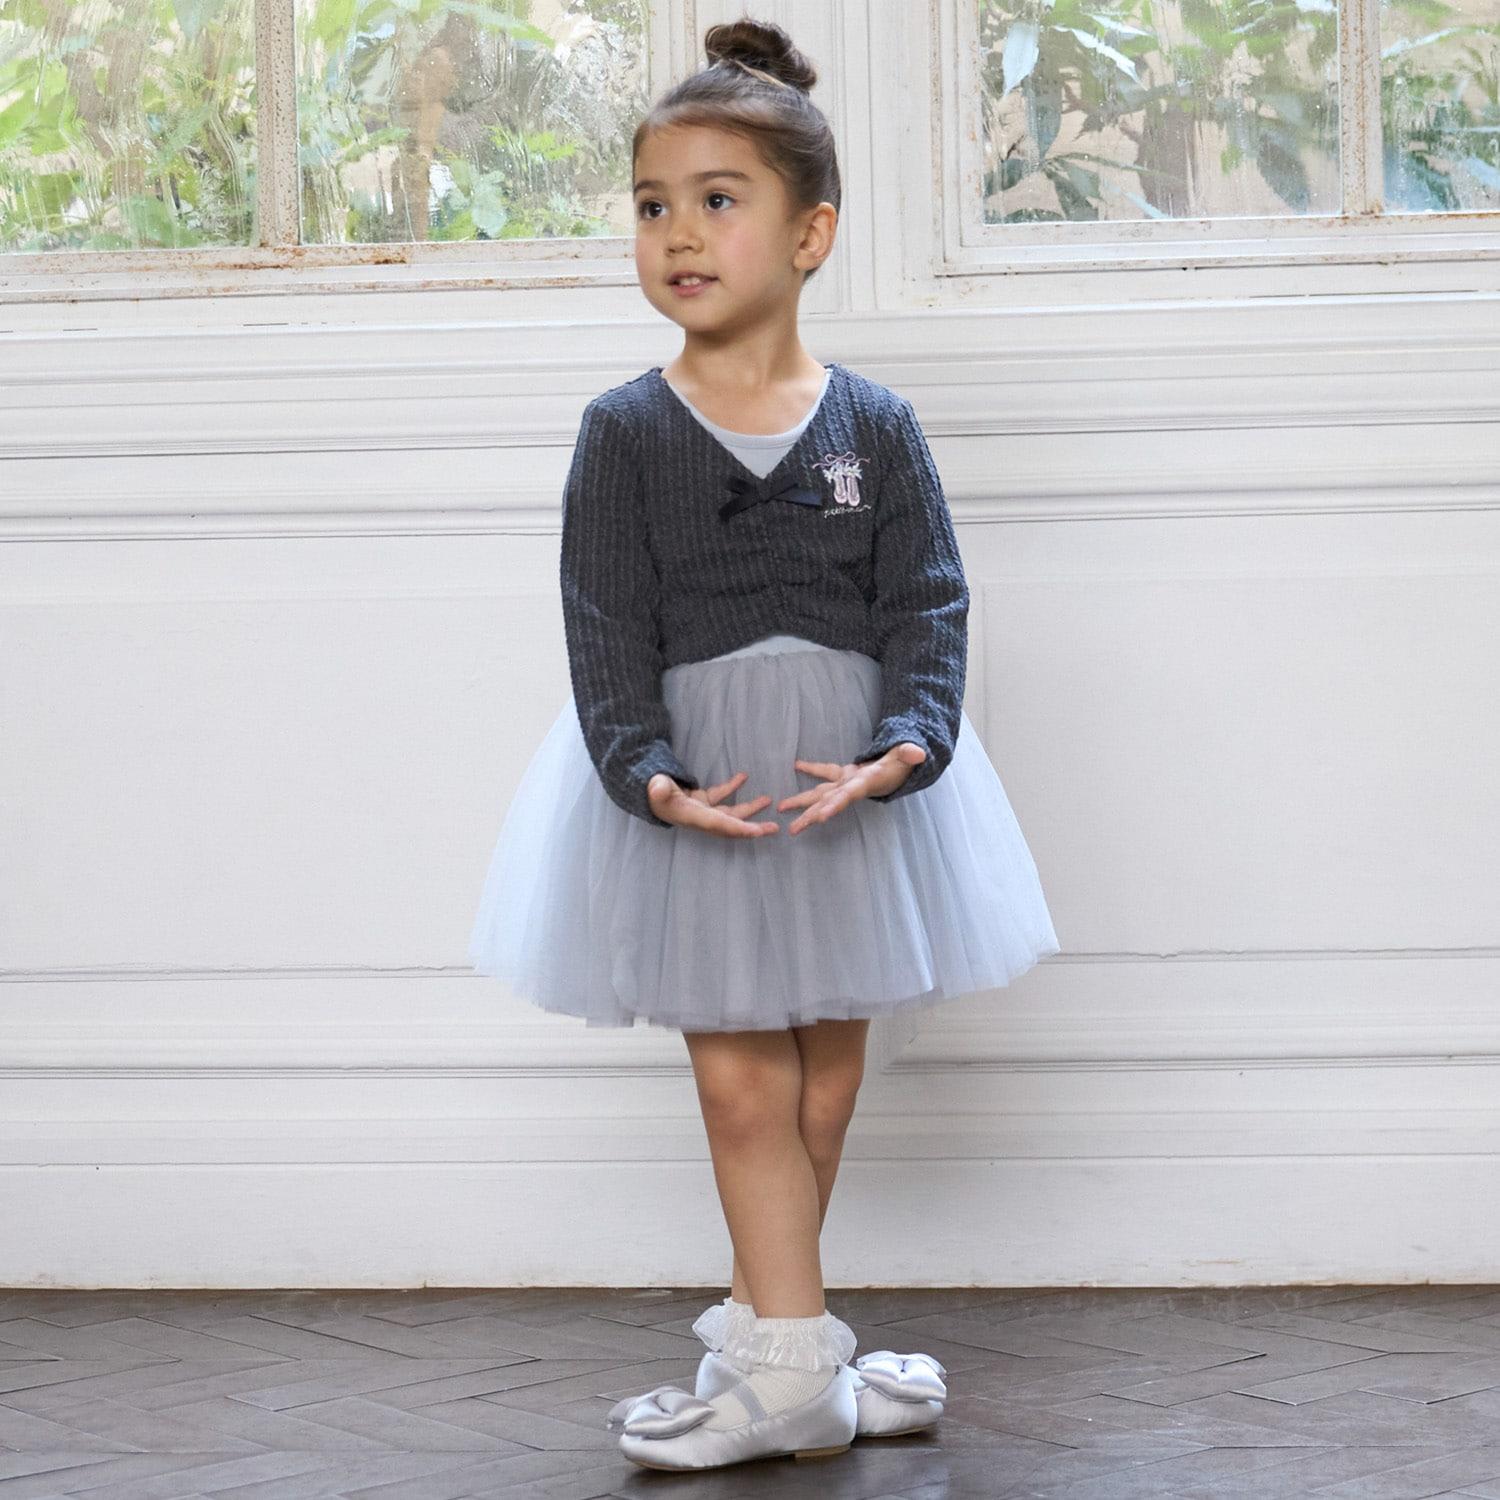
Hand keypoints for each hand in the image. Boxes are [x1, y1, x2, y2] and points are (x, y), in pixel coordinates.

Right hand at [647, 770, 780, 837]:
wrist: (643, 790)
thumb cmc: (650, 790)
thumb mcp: (654, 788)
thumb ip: (658, 788)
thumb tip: (659, 788)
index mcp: (693, 816)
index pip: (720, 824)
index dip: (739, 829)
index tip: (759, 831)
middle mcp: (700, 817)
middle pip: (731, 826)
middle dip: (752, 827)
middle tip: (774, 828)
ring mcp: (701, 810)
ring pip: (730, 813)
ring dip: (749, 808)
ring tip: (767, 800)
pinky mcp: (699, 800)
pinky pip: (720, 797)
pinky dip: (732, 788)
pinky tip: (744, 777)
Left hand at [777, 743, 926, 834]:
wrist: (901, 768)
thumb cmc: (902, 764)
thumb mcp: (906, 758)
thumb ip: (909, 754)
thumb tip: (918, 754)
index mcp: (863, 784)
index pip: (847, 797)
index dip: (834, 807)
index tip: (820, 818)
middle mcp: (850, 788)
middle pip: (827, 804)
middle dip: (809, 816)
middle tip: (792, 829)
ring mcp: (845, 783)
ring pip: (819, 794)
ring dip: (801, 802)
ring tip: (782, 809)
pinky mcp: (844, 775)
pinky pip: (825, 773)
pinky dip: (811, 769)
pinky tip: (797, 766)